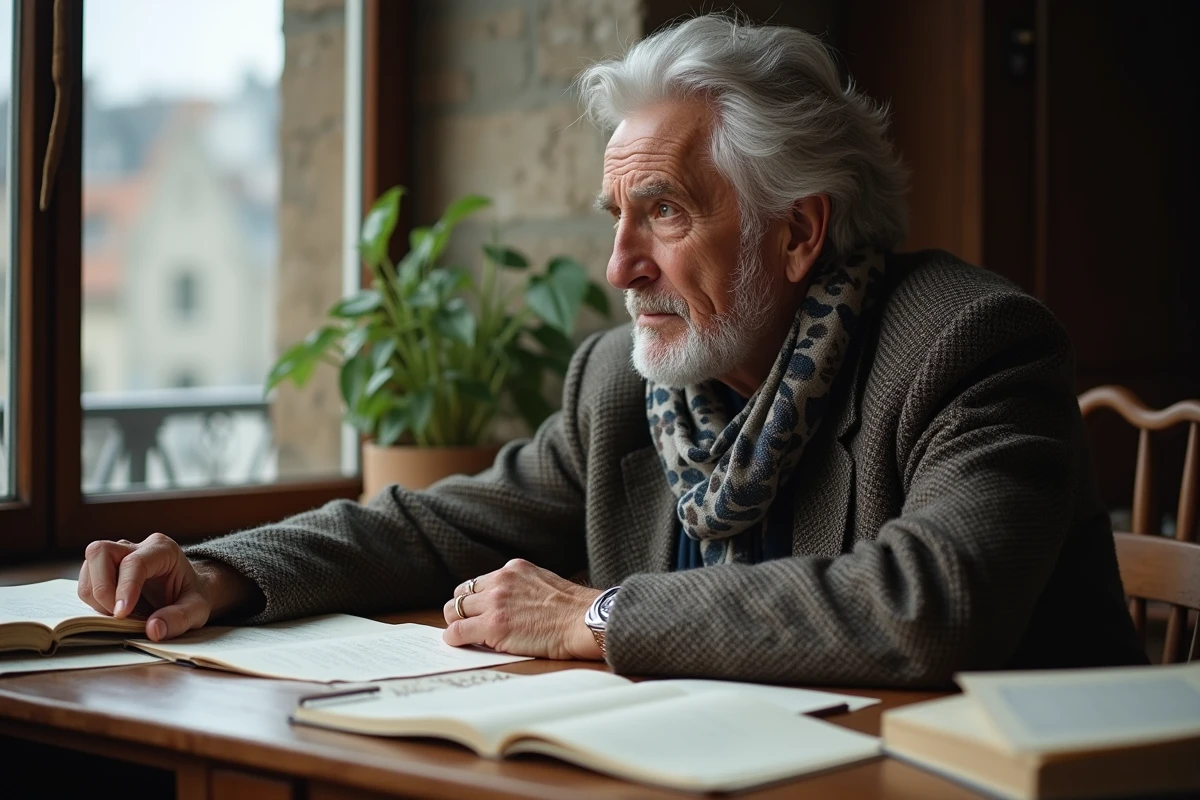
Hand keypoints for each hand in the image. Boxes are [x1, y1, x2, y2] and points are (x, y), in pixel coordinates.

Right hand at [77, 532, 217, 641]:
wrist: (188, 591)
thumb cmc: (192, 597)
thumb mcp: (197, 610)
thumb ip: (179, 619)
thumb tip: (152, 630)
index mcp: (163, 549)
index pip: (134, 562)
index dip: (124, 588)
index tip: (121, 615)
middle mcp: (137, 546)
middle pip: (101, 552)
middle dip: (102, 587)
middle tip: (117, 615)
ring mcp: (118, 554)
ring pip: (89, 565)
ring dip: (95, 595)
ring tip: (120, 614)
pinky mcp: (105, 567)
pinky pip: (87, 579)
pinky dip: (93, 599)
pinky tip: (114, 610)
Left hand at [441, 559, 602, 660]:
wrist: (583, 620)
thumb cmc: (573, 610)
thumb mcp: (544, 583)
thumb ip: (522, 588)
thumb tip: (510, 603)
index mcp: (513, 569)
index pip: (478, 583)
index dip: (475, 601)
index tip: (478, 613)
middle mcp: (500, 581)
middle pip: (461, 594)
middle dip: (462, 611)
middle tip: (468, 626)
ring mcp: (495, 602)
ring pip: (454, 610)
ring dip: (458, 624)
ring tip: (466, 636)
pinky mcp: (492, 625)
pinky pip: (457, 631)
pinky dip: (454, 639)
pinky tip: (460, 644)